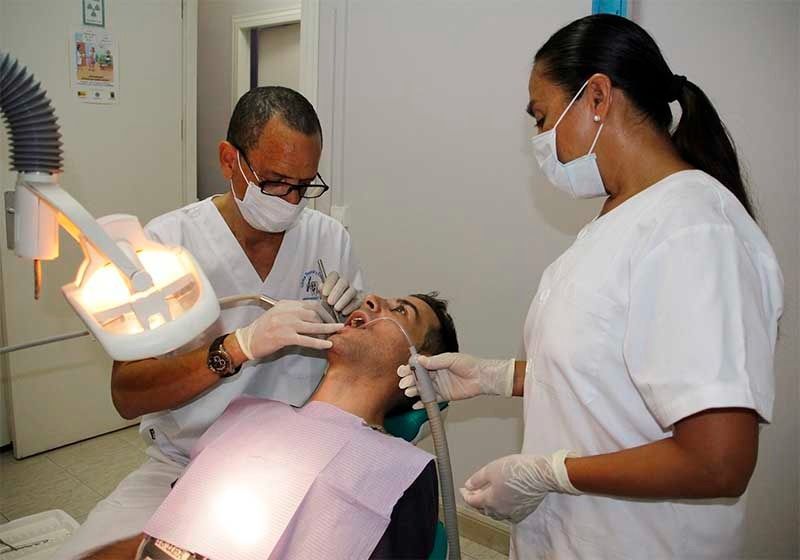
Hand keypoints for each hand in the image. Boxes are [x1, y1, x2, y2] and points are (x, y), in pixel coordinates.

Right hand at [234, 300, 343, 359]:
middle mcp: (286, 311)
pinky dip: (318, 342)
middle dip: (328, 320)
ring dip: (327, 329)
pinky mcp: (285, 337)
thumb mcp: (277, 314)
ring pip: (313, 325)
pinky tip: (327, 345)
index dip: (324, 311)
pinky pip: (306, 339)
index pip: (311, 304)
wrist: (247, 341)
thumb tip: (313, 316)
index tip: (331, 317)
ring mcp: (286, 324)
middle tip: (336, 327)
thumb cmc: (263, 330)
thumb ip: (293, 313)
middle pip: (314, 313)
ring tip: (337, 332)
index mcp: (285, 304)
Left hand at [321, 271, 362, 315]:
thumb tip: (321, 286)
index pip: (334, 275)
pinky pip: (357, 301)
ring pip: (351, 291)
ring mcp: (354, 292)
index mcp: (335, 282)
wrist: (337, 321)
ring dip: (343, 299)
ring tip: (336, 308)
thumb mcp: (322, 301)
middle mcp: (345, 285)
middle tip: (330, 302)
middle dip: (336, 292)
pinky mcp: (361, 301)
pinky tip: (344, 312)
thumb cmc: (328, 310)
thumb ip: (322, 293)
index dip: (329, 283)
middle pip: (343, 282)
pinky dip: (350, 307)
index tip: (324, 293)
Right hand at [397, 353, 514, 408]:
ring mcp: (439, 386)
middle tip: (404, 383)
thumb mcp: (450, 359)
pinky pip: (431, 400)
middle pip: (419, 378)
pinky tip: (415, 406)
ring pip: (423, 389)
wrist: (482, 377)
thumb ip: (435, 361)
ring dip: (414, 391)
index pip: (419, 366)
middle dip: (410, 380)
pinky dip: (423, 403)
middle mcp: (435, 374)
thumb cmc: (468, 364)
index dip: (410, 368)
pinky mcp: (444, 396)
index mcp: (436, 363)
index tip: (402, 370)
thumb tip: (419, 360)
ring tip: (408, 392)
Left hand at [460, 451, 579, 522]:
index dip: (465, 494)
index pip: (472, 501)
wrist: (541, 475)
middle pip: (483, 509)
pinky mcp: (523, 512)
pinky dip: (502, 509)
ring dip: (488, 506)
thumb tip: (468, 485)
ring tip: (487, 496)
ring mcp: (512, 513)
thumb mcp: (491, 469)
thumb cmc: (518, 470)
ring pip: (495, 513)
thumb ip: (477, 479)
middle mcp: (500, 511)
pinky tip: (502, 502)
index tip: (463, 489)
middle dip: (476, 501)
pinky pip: (508, 515)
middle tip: (473, 492)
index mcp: (490, 501)